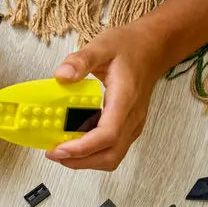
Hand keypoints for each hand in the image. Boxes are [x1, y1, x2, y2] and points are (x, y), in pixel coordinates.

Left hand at [46, 17, 168, 170]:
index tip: (60, 149)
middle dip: (80, 161)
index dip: (83, 148)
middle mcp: (132, 118)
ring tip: (62, 152)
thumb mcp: (102, 45)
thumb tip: (61, 76)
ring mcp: (133, 125)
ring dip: (86, 160)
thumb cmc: (130, 47)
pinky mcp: (129, 128)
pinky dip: (92, 153)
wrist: (153, 49)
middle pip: (110, 155)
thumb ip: (81, 60)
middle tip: (54, 153)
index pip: (107, 134)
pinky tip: (74, 143)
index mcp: (125, 99)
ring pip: (111, 157)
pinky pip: (112, 149)